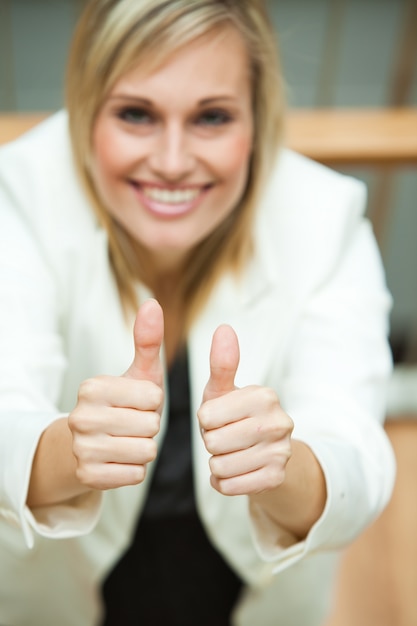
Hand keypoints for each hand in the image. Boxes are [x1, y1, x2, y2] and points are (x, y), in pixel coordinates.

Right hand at [68, 299, 163, 490]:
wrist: (87, 442)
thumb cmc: (123, 404)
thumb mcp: (137, 373)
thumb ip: (147, 341)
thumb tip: (152, 303)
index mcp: (92, 387)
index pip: (153, 398)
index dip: (153, 403)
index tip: (136, 403)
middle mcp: (81, 417)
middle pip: (151, 427)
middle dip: (149, 427)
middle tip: (131, 424)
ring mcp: (81, 449)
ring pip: (145, 452)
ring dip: (144, 449)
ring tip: (127, 440)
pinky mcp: (87, 476)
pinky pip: (136, 474)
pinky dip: (134, 469)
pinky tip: (120, 459)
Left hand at [198, 324, 292, 495]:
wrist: (268, 453)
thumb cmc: (236, 417)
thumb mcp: (224, 391)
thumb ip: (222, 363)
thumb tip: (224, 328)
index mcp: (264, 396)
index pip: (207, 417)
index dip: (206, 421)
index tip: (221, 418)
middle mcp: (279, 422)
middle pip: (213, 443)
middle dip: (212, 442)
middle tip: (227, 437)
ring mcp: (281, 452)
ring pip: (220, 467)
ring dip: (217, 463)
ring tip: (232, 453)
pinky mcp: (277, 478)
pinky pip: (229, 486)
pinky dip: (225, 482)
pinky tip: (236, 470)